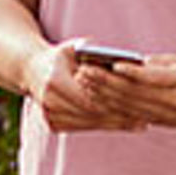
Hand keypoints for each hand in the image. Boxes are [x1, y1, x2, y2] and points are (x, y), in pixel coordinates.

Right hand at [22, 39, 146, 132]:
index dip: (114, 104)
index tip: (137, 104)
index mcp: (54, 81)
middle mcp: (49, 101)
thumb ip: (93, 51)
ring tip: (139, 124)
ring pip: (89, 124)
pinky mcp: (52, 124)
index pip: (89, 98)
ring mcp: (49, 115)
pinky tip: (124, 125)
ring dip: (115, 125)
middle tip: (144, 119)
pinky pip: (83, 127)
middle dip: (119, 118)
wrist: (31, 70)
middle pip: (92, 114)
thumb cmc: (61, 55)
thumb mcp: (74, 46)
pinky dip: (104, 126)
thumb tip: (119, 59)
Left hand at [75, 54, 175, 128]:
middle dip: (108, 83)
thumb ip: (159, 63)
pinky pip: (131, 115)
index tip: (114, 65)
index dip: (133, 73)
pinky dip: (112, 106)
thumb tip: (131, 62)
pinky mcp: (158, 122)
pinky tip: (96, 98)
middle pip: (135, 93)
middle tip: (86, 72)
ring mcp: (165, 115)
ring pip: (129, 106)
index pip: (154, 79)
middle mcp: (173, 102)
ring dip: (105, 95)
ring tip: (85, 83)